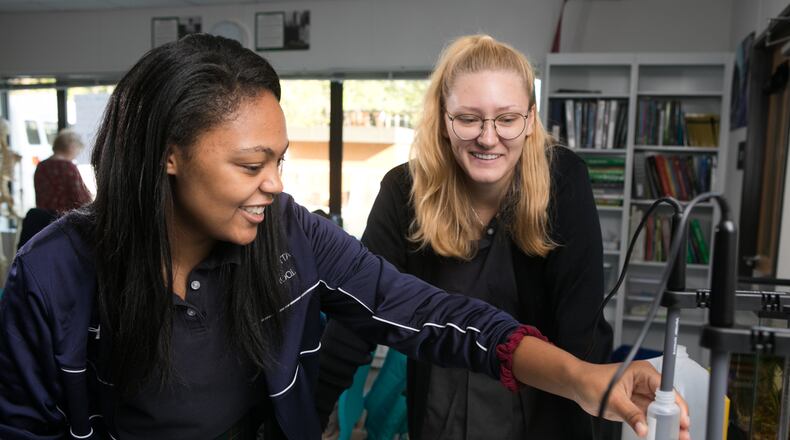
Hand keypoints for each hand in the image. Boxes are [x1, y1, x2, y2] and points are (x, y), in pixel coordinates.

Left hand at [572, 360, 689, 439]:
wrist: (577, 385)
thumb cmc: (590, 381)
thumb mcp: (612, 398)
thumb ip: (629, 414)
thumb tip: (644, 428)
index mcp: (643, 373)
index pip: (666, 389)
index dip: (676, 405)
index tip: (682, 419)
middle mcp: (646, 384)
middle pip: (668, 402)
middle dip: (676, 418)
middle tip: (683, 433)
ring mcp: (642, 396)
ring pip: (661, 412)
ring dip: (668, 425)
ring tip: (676, 437)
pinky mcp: (637, 407)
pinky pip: (650, 418)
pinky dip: (656, 427)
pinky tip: (661, 435)